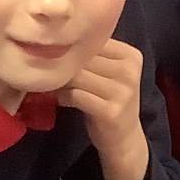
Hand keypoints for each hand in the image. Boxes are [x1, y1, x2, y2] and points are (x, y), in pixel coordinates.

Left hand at [58, 39, 149, 179]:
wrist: (124, 139)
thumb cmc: (110, 101)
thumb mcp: (108, 75)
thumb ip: (92, 57)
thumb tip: (53, 41)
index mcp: (131, 56)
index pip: (93, 40)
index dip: (72, 47)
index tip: (57, 55)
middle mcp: (129, 70)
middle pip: (84, 57)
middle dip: (64, 64)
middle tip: (49, 71)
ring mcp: (122, 91)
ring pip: (78, 75)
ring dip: (61, 81)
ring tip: (55, 86)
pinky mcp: (110, 111)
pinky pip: (76, 95)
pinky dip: (63, 96)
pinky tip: (62, 100)